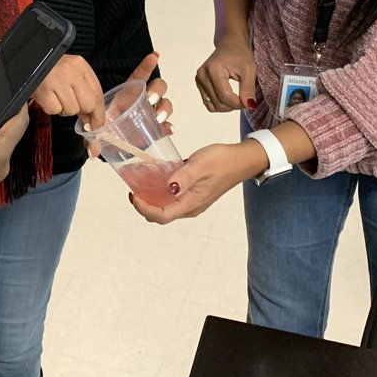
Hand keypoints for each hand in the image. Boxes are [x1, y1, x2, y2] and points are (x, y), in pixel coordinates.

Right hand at [33, 54, 105, 126]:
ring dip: (65, 109)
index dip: (98, 113)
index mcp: (81, 66)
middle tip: (72, 105)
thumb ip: (86, 94)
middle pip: (87, 104)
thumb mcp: (73, 75)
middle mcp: (70, 71)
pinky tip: (49, 98)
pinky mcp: (43, 90)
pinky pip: (55, 110)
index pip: (97, 94)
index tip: (97, 125)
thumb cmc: (54, 70)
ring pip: (71, 109)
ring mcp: (56, 80)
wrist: (31, 63)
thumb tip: (93, 121)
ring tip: (57, 97)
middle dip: (81, 110)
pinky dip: (52, 109)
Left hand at [82, 52, 171, 158]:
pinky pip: (167, 123)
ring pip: (165, 103)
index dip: (147, 65)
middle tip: (149, 100)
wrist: (114, 140)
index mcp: (129, 93)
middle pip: (158, 86)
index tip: (155, 55)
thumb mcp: (100, 124)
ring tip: (157, 118)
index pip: (140, 75)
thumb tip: (91, 150)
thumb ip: (94, 134)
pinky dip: (168, 126)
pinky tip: (168, 129)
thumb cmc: (108, 125)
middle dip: (156, 91)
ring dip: (164, 108)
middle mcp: (143, 99)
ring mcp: (152, 112)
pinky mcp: (156, 127)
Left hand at [128, 141, 262, 223]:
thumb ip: (183, 176)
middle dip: (145, 206)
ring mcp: (193, 202)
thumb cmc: (223, 161)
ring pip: (167, 208)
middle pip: (161, 215)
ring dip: (153, 200)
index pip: (161, 216)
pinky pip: (174, 200)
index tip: (134, 195)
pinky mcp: (195, 195)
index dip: (144, 209)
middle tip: (134, 190)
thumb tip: (168, 188)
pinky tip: (158, 179)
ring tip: (142, 184)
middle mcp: (191, 207)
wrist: (242, 160)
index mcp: (191, 203)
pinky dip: (162, 193)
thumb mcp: (200, 165)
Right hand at [195, 35, 256, 112]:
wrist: (230, 44)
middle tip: (246, 99)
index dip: (238, 103)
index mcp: (213, 69)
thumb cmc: (240, 53)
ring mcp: (199, 80)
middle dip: (234, 105)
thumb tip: (249, 105)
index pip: (224, 96)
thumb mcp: (249, 69)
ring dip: (227, 107)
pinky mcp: (200, 84)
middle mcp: (202, 75)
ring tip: (238, 97)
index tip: (249, 103)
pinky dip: (220, 104)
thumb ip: (248, 88)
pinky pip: (208, 103)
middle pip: (218, 102)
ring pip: (212, 105)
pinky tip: (229, 97)